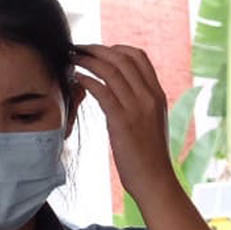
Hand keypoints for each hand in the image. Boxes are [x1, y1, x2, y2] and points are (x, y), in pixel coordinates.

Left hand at [74, 44, 180, 206]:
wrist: (155, 181)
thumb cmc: (149, 157)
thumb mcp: (151, 123)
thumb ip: (140, 104)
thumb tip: (121, 94)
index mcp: (158, 95)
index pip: (139, 57)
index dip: (115, 48)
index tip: (97, 50)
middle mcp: (150, 96)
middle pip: (123, 58)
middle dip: (97, 49)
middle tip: (78, 49)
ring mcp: (137, 108)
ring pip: (111, 70)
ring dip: (88, 60)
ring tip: (72, 59)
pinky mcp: (123, 122)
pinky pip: (103, 91)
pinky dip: (87, 80)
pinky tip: (76, 79)